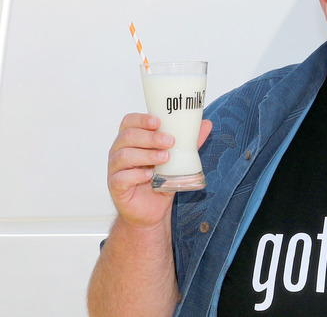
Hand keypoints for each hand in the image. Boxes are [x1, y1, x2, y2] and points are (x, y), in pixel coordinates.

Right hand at [107, 113, 211, 228]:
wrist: (151, 210)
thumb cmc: (160, 180)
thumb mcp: (177, 159)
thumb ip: (189, 142)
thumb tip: (207, 124)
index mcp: (131, 140)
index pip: (129, 122)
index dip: (141, 119)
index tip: (158, 121)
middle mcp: (119, 152)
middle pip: (128, 137)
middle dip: (150, 137)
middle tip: (170, 141)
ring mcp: (115, 170)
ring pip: (124, 156)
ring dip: (146, 155)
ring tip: (165, 158)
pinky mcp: (116, 187)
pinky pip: (121, 178)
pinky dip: (136, 175)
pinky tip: (150, 176)